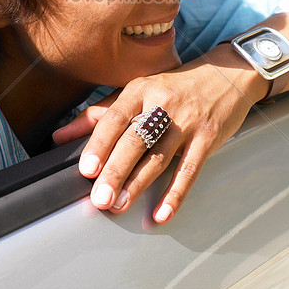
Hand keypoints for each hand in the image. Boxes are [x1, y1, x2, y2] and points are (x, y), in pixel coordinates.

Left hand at [52, 51, 264, 222]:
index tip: (85, 169)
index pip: (115, 118)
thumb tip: (59, 137)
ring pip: (159, 157)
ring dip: (138, 185)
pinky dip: (176, 194)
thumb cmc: (175, 87)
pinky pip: (190, 170)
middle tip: (99, 198)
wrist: (229, 74)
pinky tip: (162, 214)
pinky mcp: (208, 138)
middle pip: (135, 141)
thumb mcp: (138, 91)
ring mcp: (188, 122)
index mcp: (140, 90)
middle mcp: (162, 104)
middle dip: (116, 171)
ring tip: (119, 206)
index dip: (99, 144)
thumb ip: (99, 114)